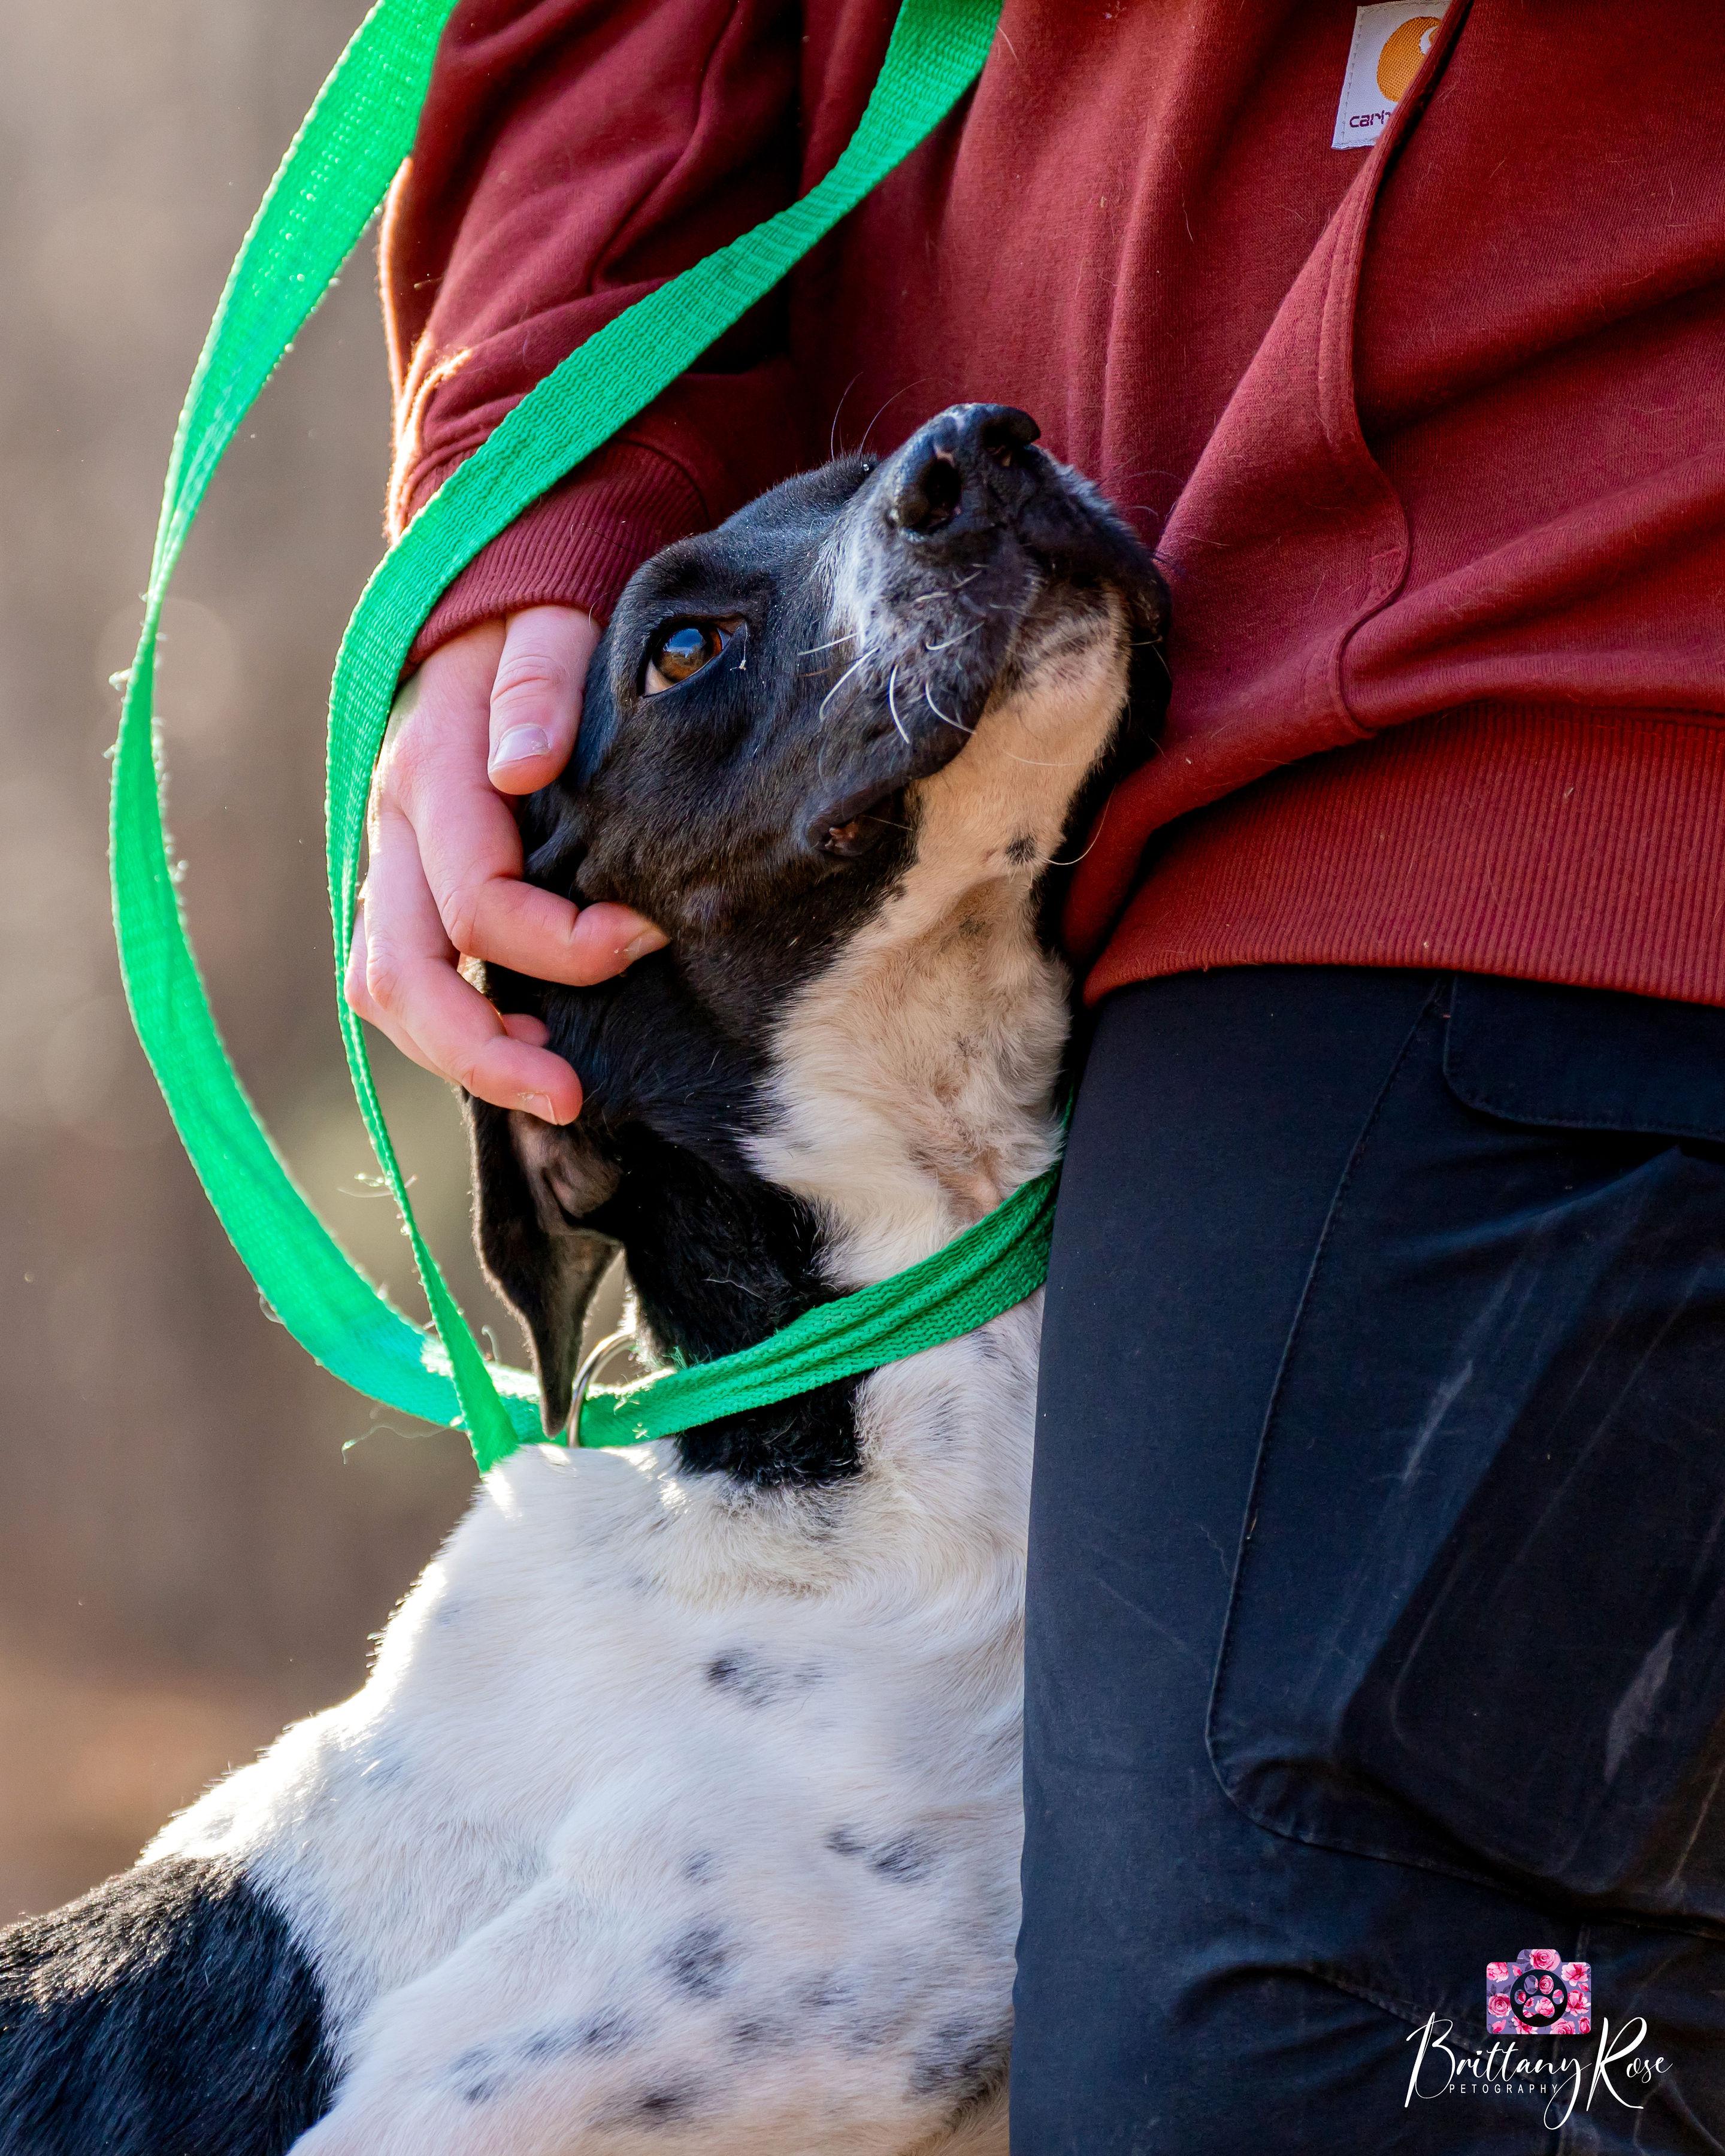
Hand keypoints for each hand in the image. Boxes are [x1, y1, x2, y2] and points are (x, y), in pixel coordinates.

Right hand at [346, 605, 662, 1120]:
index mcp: (431, 768)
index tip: (650, 936)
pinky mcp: (409, 878)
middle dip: (484, 1050)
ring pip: (386, 987)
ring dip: (462, 1053)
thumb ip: (539, 681)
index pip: (478, 900)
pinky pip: (404, 972)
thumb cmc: (545, 613)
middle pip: (400, 974)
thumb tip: (525, 764)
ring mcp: (393, 857)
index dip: (564, 943)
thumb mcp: (552, 619)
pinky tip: (530, 1039)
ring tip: (555, 1085)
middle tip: (573, 1096)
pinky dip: (456, 1023)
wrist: (499, 593)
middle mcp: (394, 824)